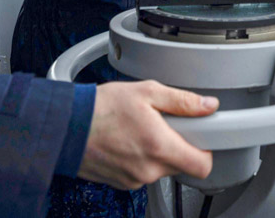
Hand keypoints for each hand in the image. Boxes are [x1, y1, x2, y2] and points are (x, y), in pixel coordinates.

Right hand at [77, 80, 218, 189]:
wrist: (66, 126)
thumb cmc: (101, 108)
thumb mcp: (147, 92)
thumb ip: (182, 101)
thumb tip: (208, 106)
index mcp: (160, 147)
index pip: (203, 166)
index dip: (206, 151)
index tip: (200, 137)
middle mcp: (149, 170)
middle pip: (181, 165)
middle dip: (177, 145)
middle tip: (163, 124)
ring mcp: (134, 179)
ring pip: (160, 168)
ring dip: (157, 152)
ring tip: (140, 129)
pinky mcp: (121, 183)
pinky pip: (142, 173)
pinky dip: (140, 159)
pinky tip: (127, 140)